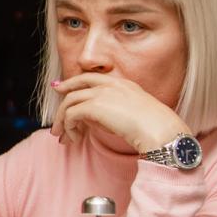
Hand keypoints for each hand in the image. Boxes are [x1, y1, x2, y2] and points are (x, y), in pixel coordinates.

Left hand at [49, 73, 190, 152]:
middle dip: (62, 96)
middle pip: (76, 85)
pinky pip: (71, 115)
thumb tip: (95, 119)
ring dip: (62, 120)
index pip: (92, 78)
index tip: (63, 89)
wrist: (160, 129)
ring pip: (70, 102)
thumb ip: (115, 110)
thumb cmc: (155, 127)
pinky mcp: (94, 106)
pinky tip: (74, 138)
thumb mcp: (135, 113)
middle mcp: (110, 84)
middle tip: (56, 113)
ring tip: (61, 136)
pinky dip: (68, 127)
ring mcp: (101, 93)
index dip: (74, 82)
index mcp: (123, 83)